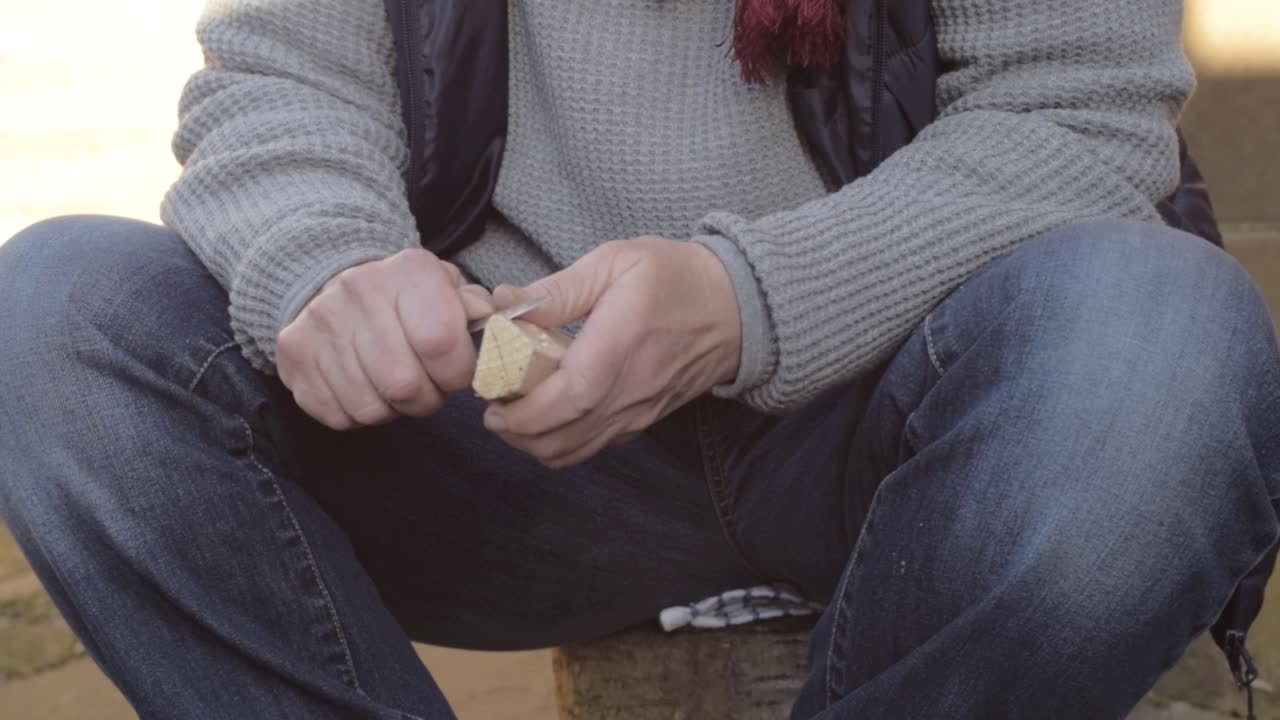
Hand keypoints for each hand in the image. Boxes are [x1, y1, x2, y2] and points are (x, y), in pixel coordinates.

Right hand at [277, 249, 493, 429]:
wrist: (336, 282)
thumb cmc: (408, 298)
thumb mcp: (449, 290)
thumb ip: (478, 311)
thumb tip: (498, 330)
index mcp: (409, 271)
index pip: (441, 343)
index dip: (459, 372)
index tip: (459, 372)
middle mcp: (358, 290)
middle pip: (404, 384)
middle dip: (427, 398)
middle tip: (429, 386)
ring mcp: (319, 323)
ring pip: (370, 407)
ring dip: (392, 409)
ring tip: (396, 384)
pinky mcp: (293, 355)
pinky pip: (337, 415)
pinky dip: (358, 413)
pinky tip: (365, 386)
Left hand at [484, 237, 741, 467]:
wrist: (735, 309)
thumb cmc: (675, 278)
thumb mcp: (616, 262)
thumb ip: (558, 289)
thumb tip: (502, 303)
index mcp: (622, 343)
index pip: (570, 397)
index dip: (524, 409)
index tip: (492, 398)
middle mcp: (630, 390)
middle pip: (563, 437)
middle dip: (516, 432)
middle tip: (493, 405)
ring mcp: (638, 412)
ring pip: (574, 451)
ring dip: (534, 442)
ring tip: (515, 412)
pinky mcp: (641, 422)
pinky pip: (592, 448)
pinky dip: (560, 444)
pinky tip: (547, 415)